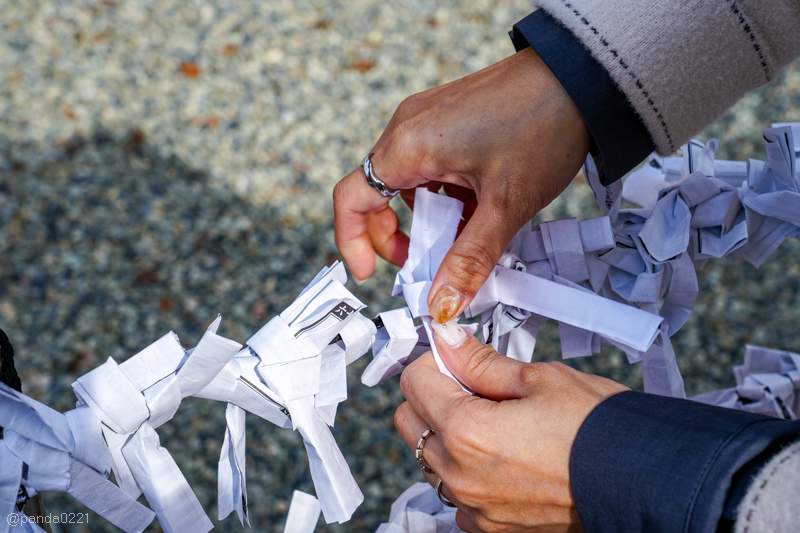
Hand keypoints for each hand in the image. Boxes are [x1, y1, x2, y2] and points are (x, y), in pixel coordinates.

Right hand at [333, 46, 589, 319]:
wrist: (582, 76)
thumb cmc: (544, 126)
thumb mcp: (505, 205)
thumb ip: (469, 259)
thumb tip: (441, 303)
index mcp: (408, 145)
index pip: (351, 199)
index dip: (353, 242)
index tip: (370, 274)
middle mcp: (408, 126)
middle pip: (376, 193)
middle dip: (395, 235)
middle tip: (426, 261)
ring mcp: (427, 117)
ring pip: (407, 181)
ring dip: (427, 216)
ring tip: (465, 233)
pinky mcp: (447, 116)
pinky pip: (429, 163)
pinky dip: (444, 193)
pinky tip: (478, 205)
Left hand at [394, 323, 626, 532]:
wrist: (642, 482)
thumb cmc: (597, 427)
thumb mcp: (539, 378)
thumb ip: (480, 362)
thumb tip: (446, 341)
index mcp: (466, 431)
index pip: (413, 382)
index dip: (435, 361)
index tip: (458, 357)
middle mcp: (459, 476)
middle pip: (411, 423)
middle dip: (432, 396)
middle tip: (474, 386)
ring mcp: (472, 507)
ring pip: (429, 460)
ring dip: (445, 435)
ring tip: (494, 422)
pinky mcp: (488, 528)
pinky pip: (455, 492)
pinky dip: (465, 470)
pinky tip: (502, 456)